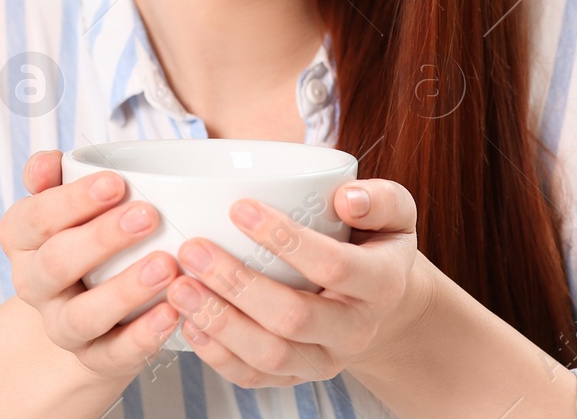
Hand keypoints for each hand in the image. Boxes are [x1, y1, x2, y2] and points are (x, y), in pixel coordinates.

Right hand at [0, 149, 185, 378]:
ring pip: (83, 316)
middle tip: (148, 215)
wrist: (92, 305)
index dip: (72, 201)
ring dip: (125, 290)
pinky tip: (172, 312)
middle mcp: (34, 285)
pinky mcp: (94, 358)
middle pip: (56, 264)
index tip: (116, 182)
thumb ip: (56, 176)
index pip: (34, 219)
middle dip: (102, 238)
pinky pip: (114, 354)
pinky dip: (143, 336)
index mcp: (22, 240)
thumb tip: (48, 162)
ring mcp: (62, 325)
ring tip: (166, 265)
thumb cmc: (85, 233)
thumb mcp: (68, 201)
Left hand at [165, 177, 430, 388]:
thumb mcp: (396, 214)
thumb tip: (346, 198)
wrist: (386, 305)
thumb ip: (380, 200)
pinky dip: (216, 355)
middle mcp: (355, 330)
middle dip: (236, 284)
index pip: (332, 266)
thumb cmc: (377, 244)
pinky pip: (254, 378)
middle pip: (293, 317)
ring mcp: (325, 360)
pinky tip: (188, 323)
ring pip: (269, 355)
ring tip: (180, 287)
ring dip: (219, 323)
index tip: (240, 208)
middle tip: (192, 249)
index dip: (285, 239)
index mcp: (381, 285)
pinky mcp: (298, 376)